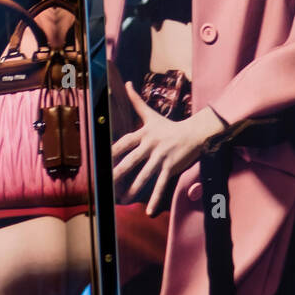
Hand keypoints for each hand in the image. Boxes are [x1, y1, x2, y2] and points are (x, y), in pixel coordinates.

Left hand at [111, 82, 227, 216]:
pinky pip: (161, 185)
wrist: (195, 133)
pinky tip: (148, 211)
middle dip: (118, 173)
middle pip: (131, 160)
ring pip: (145, 175)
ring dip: (133, 189)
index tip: (100, 159)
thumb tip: (127, 83)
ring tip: (122, 201)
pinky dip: (155, 198)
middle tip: (106, 183)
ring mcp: (161, 157)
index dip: (112, 151)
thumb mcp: (151, 114)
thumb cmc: (169, 126)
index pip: (123, 143)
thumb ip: (136, 101)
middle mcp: (150, 145)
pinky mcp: (171, 167)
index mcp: (143, 134)